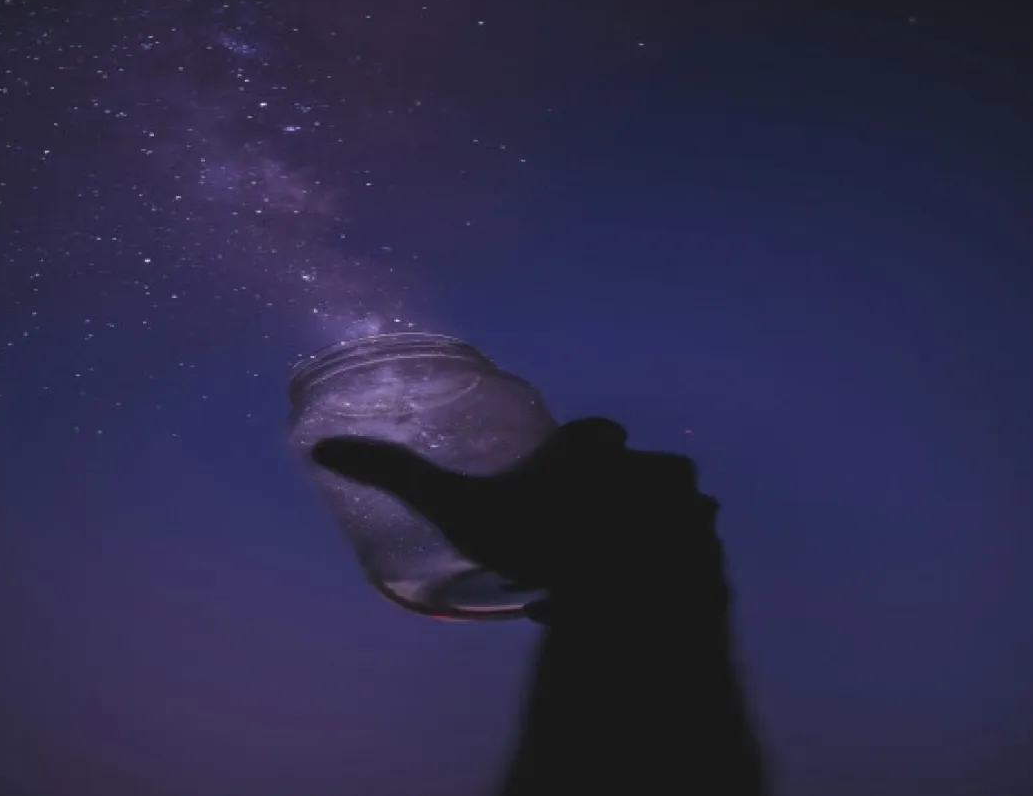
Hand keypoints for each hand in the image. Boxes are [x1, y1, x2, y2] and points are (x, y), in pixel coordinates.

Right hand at [311, 417, 727, 622]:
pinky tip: (642, 600)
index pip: (599, 433)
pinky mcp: (706, 553)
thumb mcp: (461, 508)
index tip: (566, 480)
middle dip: (620, 497)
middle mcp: (646, 471)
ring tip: (618, 570)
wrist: (621, 596)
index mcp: (597, 451)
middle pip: (641, 470)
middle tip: (587, 538)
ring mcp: (683, 511)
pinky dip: (675, 569)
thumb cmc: (540, 538)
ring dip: (652, 531)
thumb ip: (400, 477)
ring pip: (677, 508)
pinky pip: (696, 552)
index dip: (584, 453)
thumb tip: (326, 448)